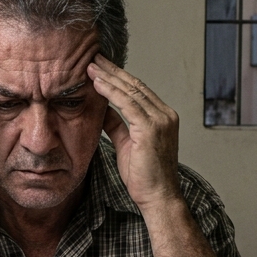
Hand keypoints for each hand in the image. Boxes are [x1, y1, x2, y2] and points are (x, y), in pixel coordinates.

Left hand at [88, 55, 180, 210]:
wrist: (157, 197)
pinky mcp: (151, 128)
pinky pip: (127, 103)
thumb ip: (117, 125)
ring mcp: (161, 120)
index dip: (119, 77)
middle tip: (93, 58)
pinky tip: (97, 83)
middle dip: (112, 71)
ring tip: (90, 66)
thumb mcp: (126, 144)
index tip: (101, 67)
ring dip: (108, 77)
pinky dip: (111, 91)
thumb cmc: (144, 176)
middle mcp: (165, 114)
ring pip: (131, 91)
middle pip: (135, 85)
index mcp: (163, 117)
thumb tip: (103, 111)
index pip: (138, 90)